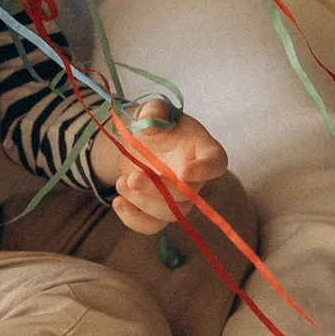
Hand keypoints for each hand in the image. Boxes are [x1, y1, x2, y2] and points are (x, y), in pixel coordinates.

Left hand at [97, 100, 229, 237]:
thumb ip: (154, 110)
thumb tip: (149, 119)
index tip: (184, 173)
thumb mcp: (153, 110)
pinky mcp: (158, 210)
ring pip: (171, 213)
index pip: (216, 162)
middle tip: (132, 179)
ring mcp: (178, 197)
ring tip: (121, 183)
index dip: (205, 170)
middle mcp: (195, 177)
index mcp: (202, 148)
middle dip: (158, 190)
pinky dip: (134, 220)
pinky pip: (152, 225)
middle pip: (187, 194)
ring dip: (143, 203)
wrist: (138, 142)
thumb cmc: (155, 124)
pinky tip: (118, 203)